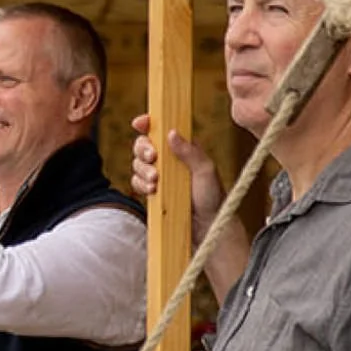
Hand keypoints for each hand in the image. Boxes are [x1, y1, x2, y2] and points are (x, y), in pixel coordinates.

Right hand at [130, 113, 223, 238]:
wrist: (207, 227)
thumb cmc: (213, 199)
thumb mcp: (206, 171)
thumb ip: (190, 152)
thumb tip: (171, 133)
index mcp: (183, 149)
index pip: (162, 130)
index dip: (149, 124)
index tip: (141, 123)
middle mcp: (169, 160)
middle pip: (144, 145)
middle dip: (143, 150)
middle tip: (152, 158)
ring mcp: (159, 176)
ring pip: (137, 164)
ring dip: (143, 170)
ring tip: (156, 181)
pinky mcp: (152, 191)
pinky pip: (137, 182)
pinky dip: (141, 185)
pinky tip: (152, 191)